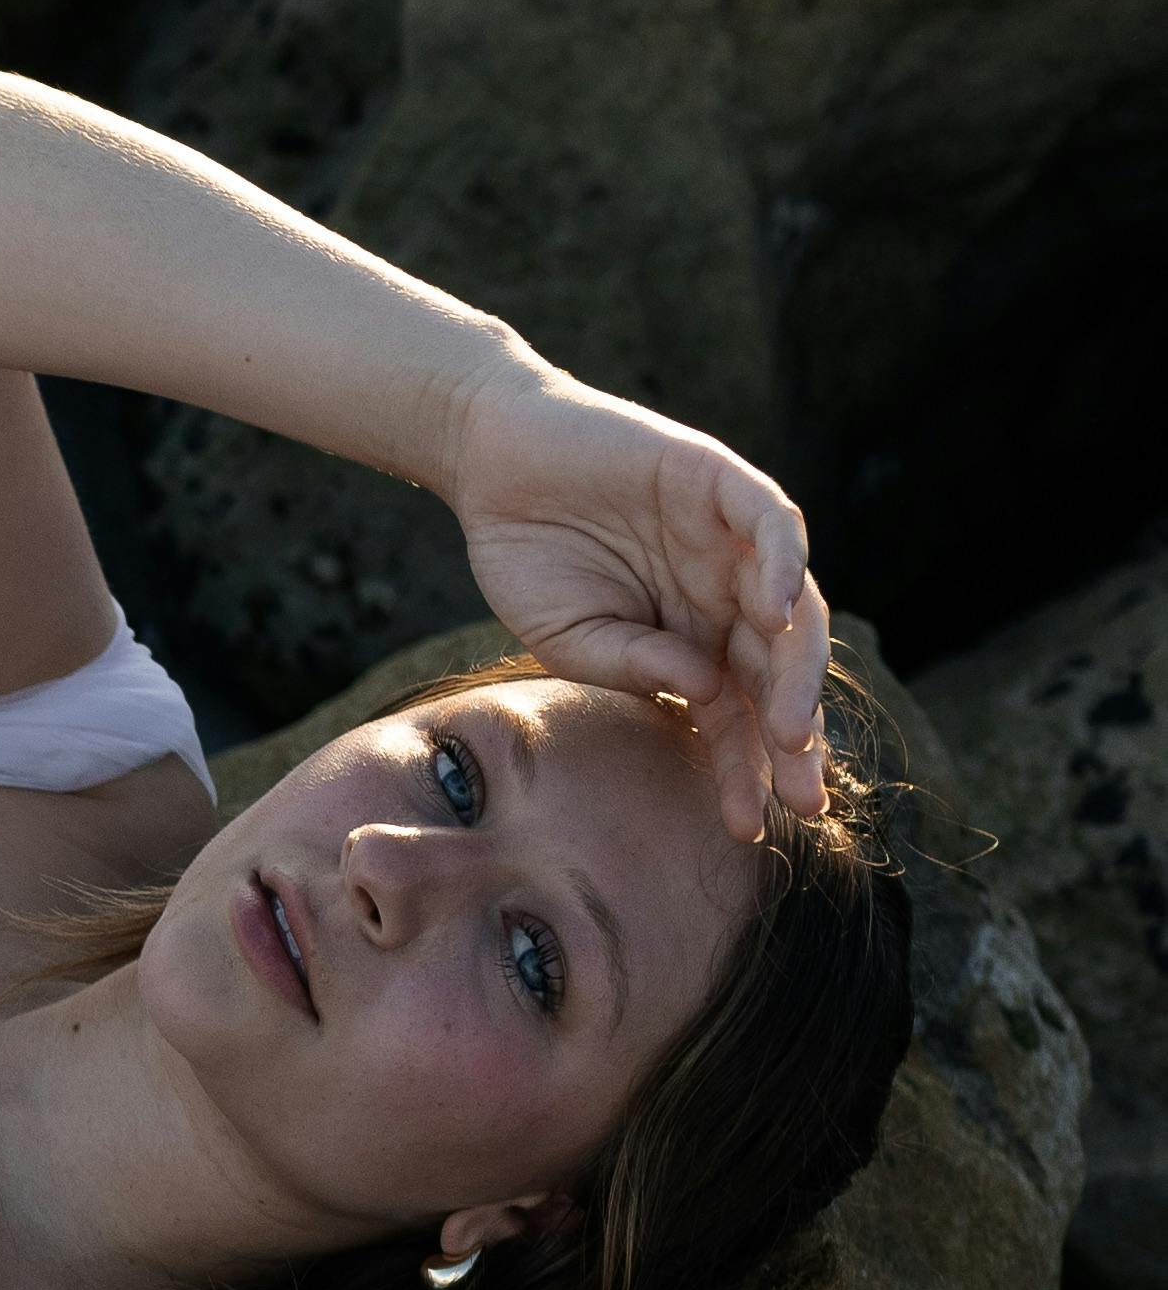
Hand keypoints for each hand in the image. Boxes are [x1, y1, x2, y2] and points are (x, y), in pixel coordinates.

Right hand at [443, 350, 831, 837]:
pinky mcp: (719, 480)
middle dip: (792, 736)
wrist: (490, 463)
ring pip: (794, 607)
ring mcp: (729, 539)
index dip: (747, 768)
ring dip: (798, 669)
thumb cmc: (528, 555)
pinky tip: (773, 611)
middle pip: (780, 670)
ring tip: (789, 729)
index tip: (749, 826)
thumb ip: (635, 667)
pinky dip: (781, 563)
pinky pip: (772, 522)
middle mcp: (726, 593)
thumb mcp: (571, 639)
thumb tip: (707, 693)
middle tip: (798, 795)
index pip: (739, 712)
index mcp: (696, 639)